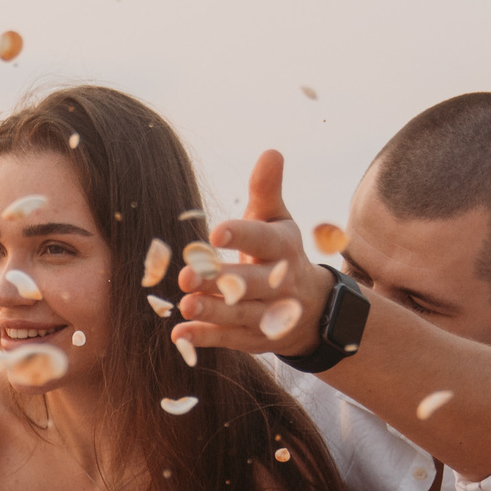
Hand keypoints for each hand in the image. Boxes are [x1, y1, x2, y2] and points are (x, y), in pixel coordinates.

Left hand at [171, 149, 321, 360]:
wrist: (309, 306)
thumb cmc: (278, 251)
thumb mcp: (276, 219)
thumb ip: (266, 190)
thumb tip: (271, 151)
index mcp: (284, 247)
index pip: (263, 240)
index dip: (242, 235)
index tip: (215, 233)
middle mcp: (281, 282)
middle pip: (252, 282)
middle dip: (222, 280)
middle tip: (187, 275)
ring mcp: (269, 314)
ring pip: (241, 314)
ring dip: (213, 311)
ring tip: (185, 304)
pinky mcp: (255, 338)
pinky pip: (230, 339)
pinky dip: (206, 337)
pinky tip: (180, 333)